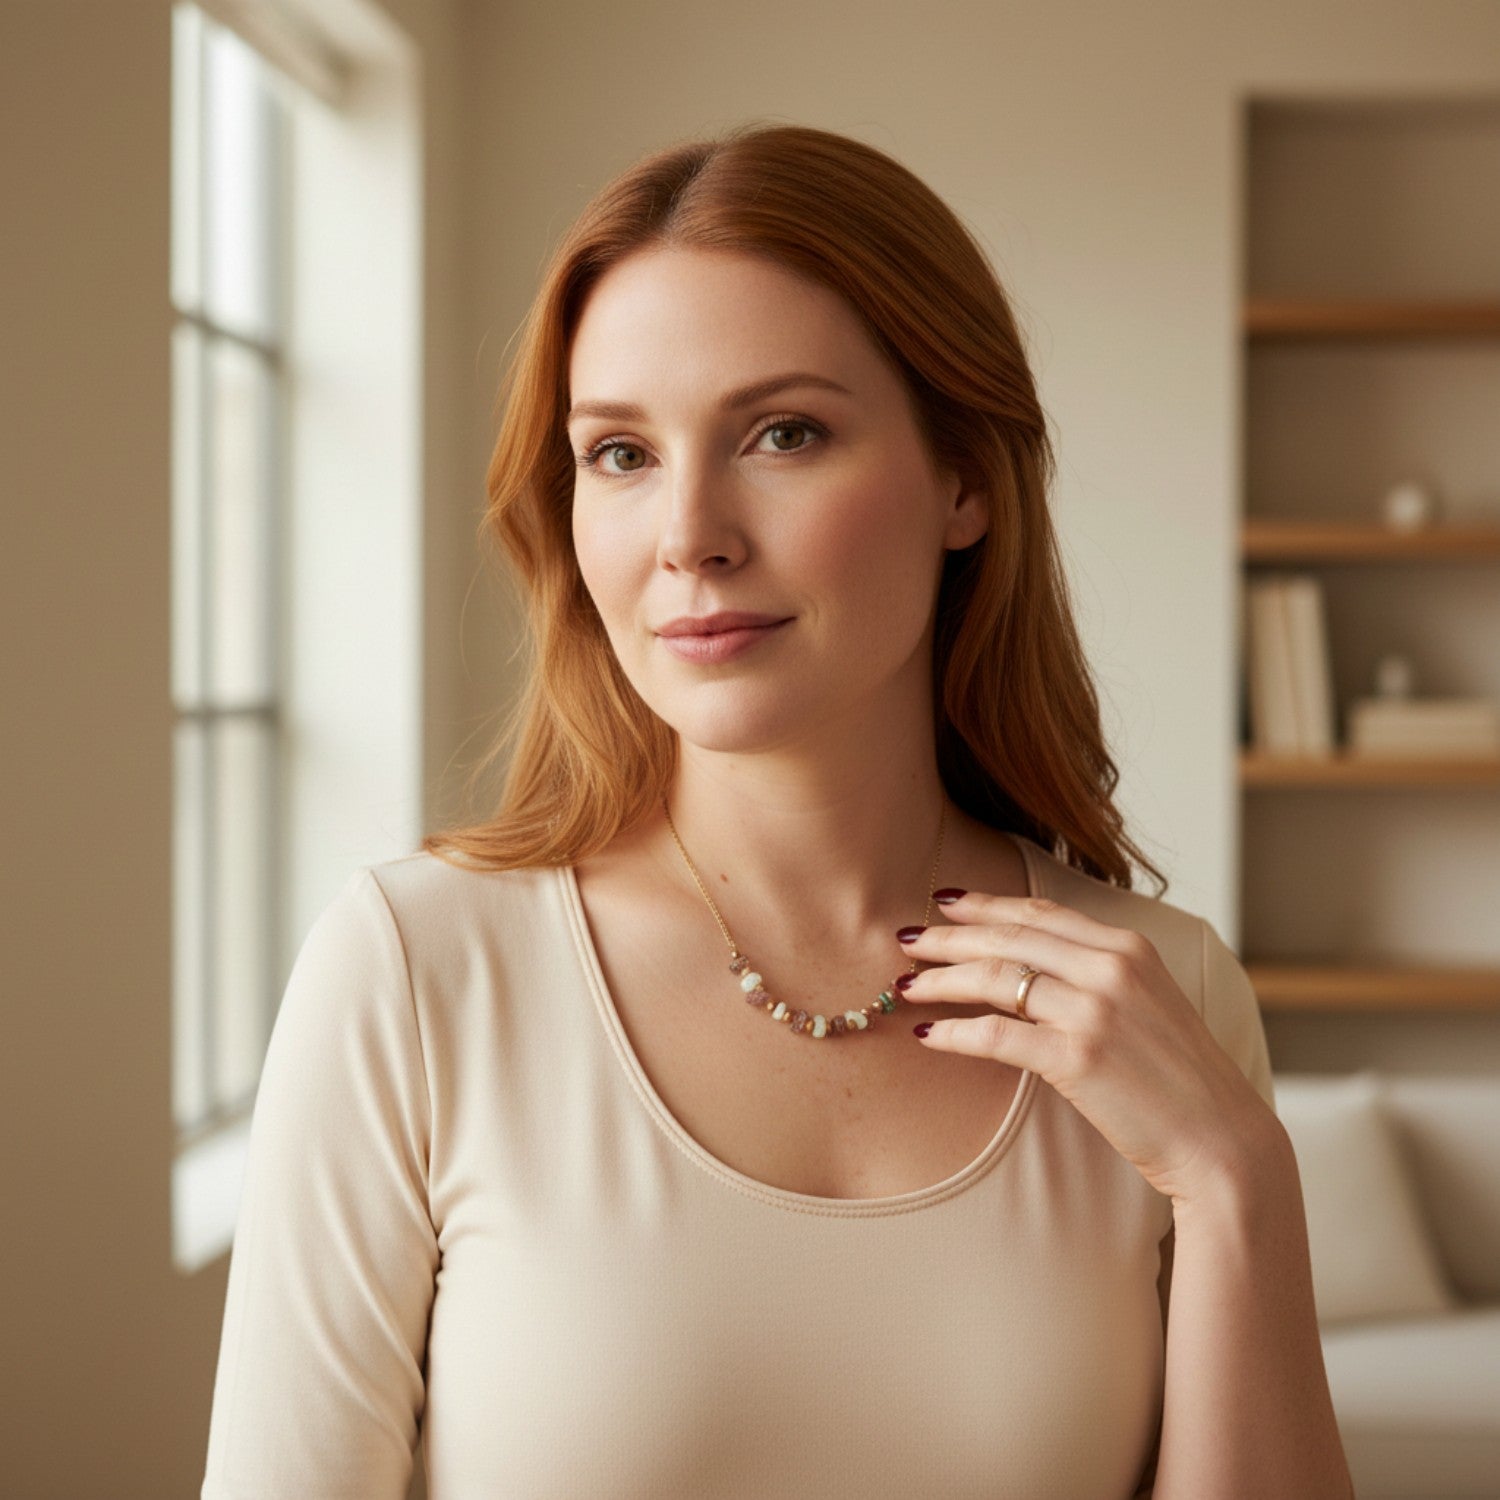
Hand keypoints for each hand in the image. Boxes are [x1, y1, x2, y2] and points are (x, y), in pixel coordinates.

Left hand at [898, 892, 1276, 1208]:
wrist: (1222, 1140)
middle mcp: (1112, 968)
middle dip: (948, 936)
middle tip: (906, 940)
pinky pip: (996, 1034)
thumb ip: (1100, 974)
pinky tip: (929, 1034)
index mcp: (1129, 947)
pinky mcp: (1078, 1058)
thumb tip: (1035, 965)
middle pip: (1008, 938)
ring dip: (941, 981)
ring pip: (995, 979)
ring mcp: (1095, 1011)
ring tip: (905, 986)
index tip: (944, 902)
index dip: (986, 905)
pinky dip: (954, 1032)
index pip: (1040, 913)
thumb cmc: (1180, 1079)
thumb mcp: (1150, 1003)